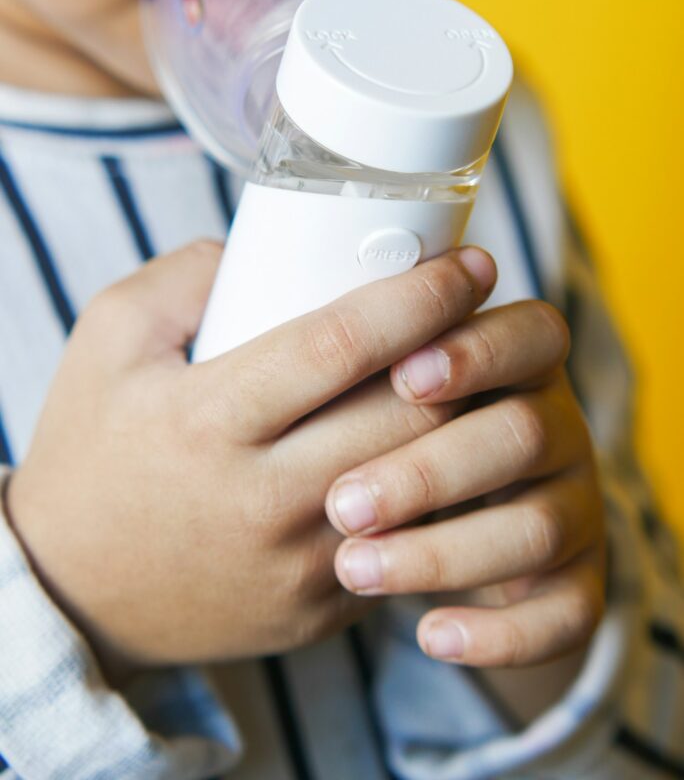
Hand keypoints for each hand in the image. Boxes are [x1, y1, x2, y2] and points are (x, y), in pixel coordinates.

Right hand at [5, 240, 495, 671]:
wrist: (74, 590)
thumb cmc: (91, 450)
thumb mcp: (107, 340)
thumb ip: (184, 277)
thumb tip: (268, 248)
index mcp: (207, 419)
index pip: (342, 345)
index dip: (421, 297)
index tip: (473, 264)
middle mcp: (260, 499)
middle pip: (405, 414)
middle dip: (469, 352)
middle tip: (491, 311)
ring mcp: (297, 564)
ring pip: (423, 482)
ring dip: (467, 420)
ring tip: (481, 373)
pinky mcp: (319, 608)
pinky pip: (407, 542)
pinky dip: (438, 491)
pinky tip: (445, 449)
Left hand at [326, 293, 605, 667]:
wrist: (424, 529)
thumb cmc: (355, 426)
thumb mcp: (343, 364)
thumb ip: (303, 317)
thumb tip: (234, 270)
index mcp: (511, 356)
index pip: (524, 335)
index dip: (473, 350)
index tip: (402, 375)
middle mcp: (553, 425)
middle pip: (521, 434)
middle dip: (430, 469)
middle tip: (340, 503)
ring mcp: (572, 505)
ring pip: (537, 530)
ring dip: (445, 552)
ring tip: (351, 570)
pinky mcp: (573, 585)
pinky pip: (566, 613)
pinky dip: (503, 632)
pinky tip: (428, 634)